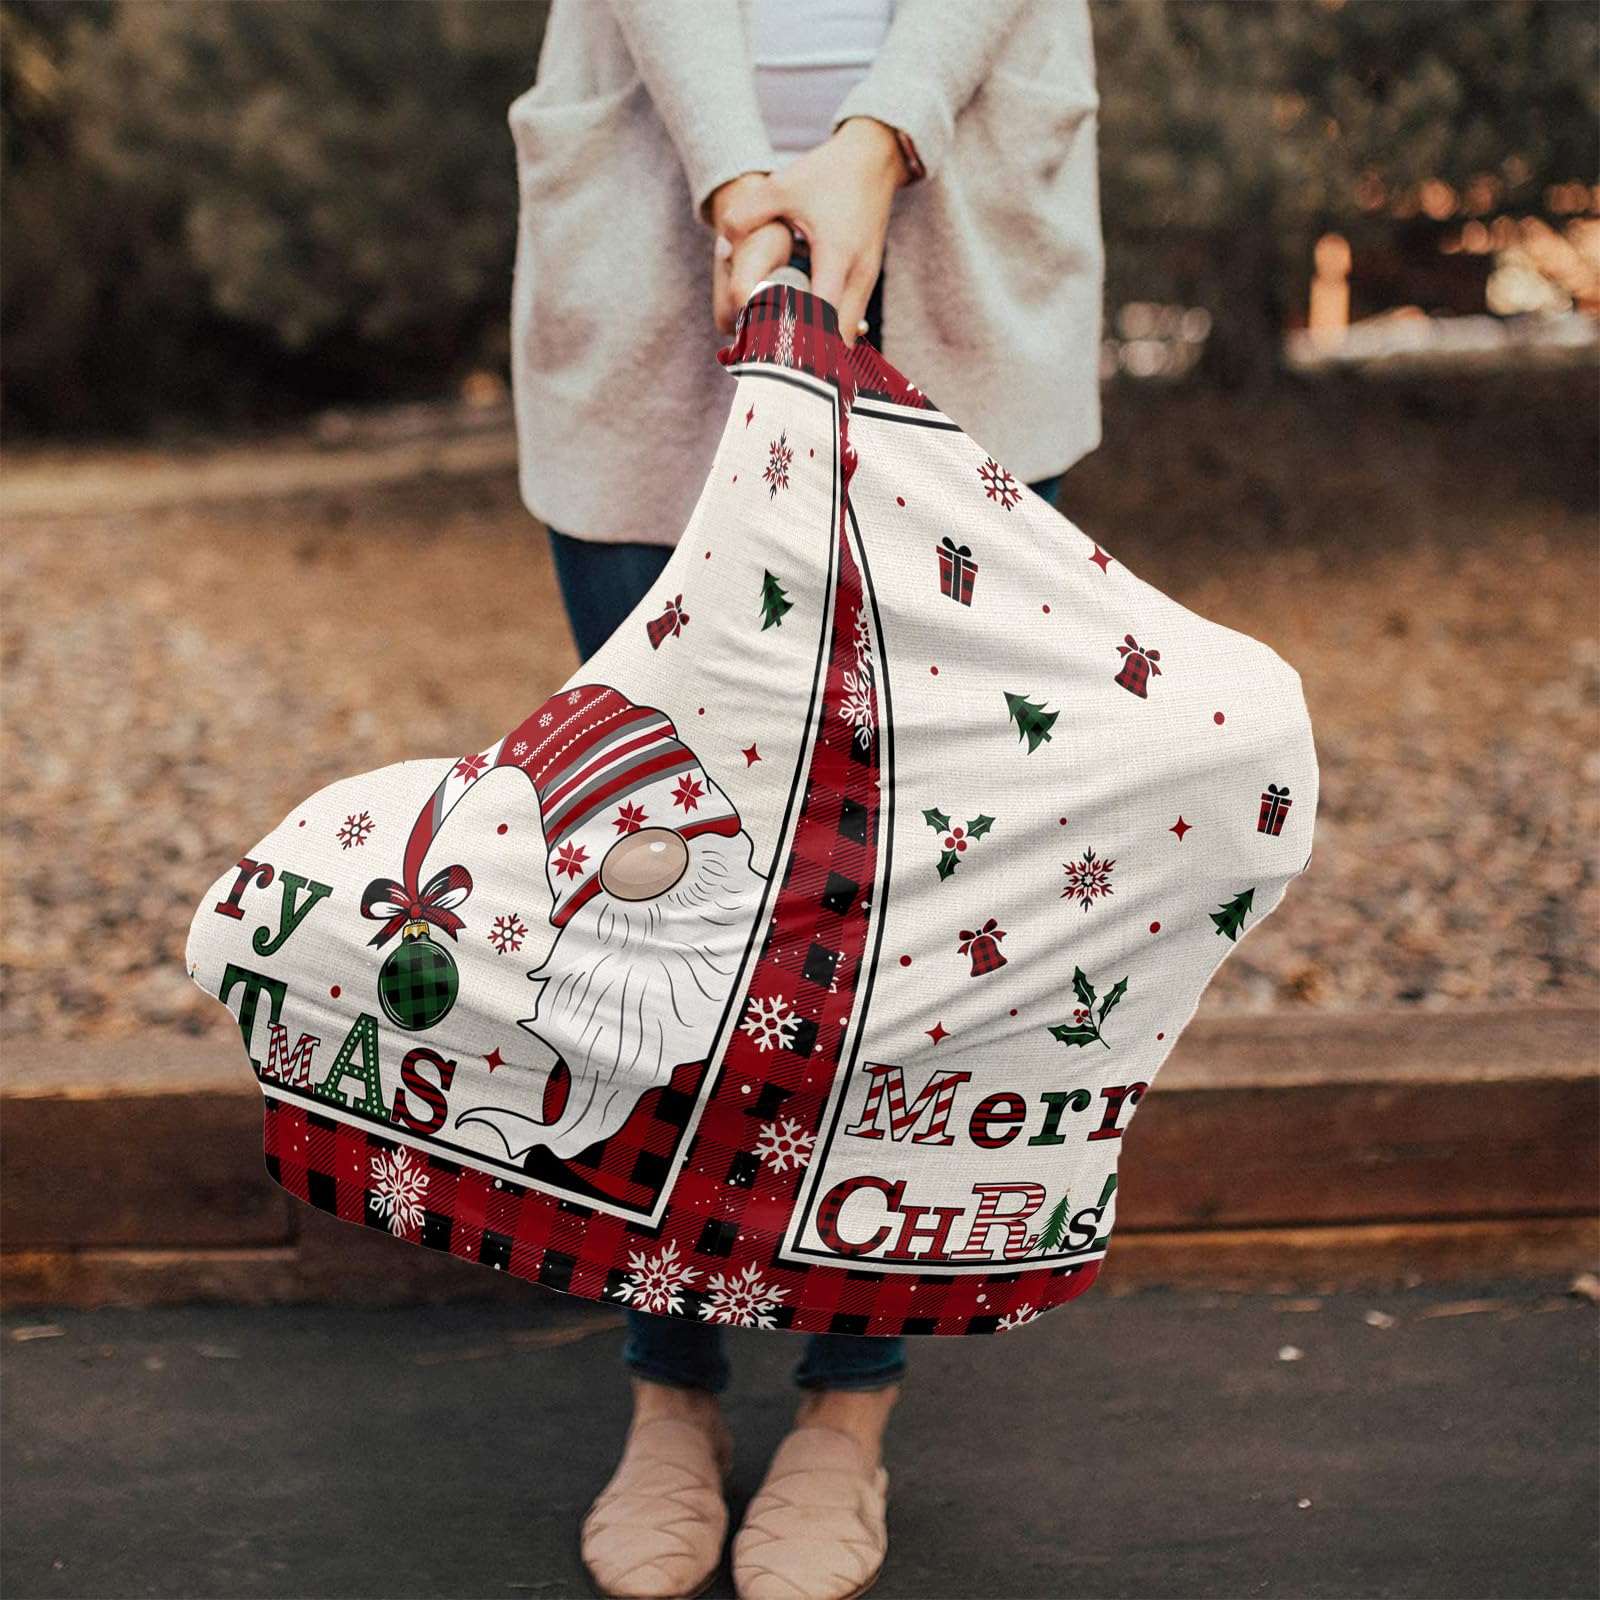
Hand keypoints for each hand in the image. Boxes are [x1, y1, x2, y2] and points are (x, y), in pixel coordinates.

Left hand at [714, 119, 906, 345]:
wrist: (874, 158)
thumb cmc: (827, 173)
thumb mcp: (781, 186)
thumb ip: (745, 215)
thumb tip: (722, 250)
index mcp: (837, 256)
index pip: (821, 318)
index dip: (798, 341)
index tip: (771, 356)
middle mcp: (858, 275)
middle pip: (839, 341)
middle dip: (810, 357)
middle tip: (774, 364)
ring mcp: (867, 280)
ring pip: (848, 335)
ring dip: (821, 348)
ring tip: (786, 356)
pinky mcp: (867, 280)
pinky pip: (850, 321)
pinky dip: (829, 334)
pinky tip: (804, 336)